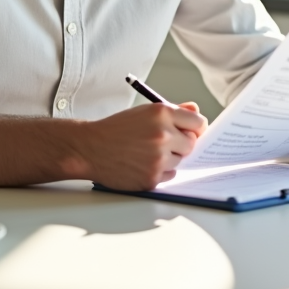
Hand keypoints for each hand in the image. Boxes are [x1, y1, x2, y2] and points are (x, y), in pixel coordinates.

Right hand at [82, 102, 206, 190]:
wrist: (90, 148)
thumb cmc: (117, 129)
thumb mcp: (145, 112)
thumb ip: (173, 111)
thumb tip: (195, 110)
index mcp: (162, 113)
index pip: (198, 122)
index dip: (196, 128)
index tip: (193, 131)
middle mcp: (163, 135)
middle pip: (192, 143)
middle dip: (182, 144)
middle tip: (165, 143)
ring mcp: (158, 158)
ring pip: (180, 160)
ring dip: (169, 158)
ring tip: (147, 152)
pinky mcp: (152, 178)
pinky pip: (169, 175)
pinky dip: (160, 171)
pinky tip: (142, 163)